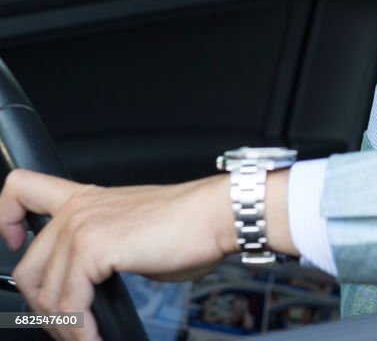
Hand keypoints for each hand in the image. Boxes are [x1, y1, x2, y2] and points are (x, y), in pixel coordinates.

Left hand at [0, 169, 290, 340]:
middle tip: (68, 329)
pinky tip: (95, 335)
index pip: (22, 189)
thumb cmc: (191, 225)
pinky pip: (69, 304)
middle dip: (43, 309)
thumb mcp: (136, 234)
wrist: (216, 215)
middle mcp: (78, 209)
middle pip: (27, 266)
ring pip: (46, 293)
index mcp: (86, 200)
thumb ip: (105, 254)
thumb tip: (94, 292)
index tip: (14, 241)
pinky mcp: (93, 248)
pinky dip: (80, 330)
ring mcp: (82, 227)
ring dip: (64, 328)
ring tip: (86, 338)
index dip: (6, 217)